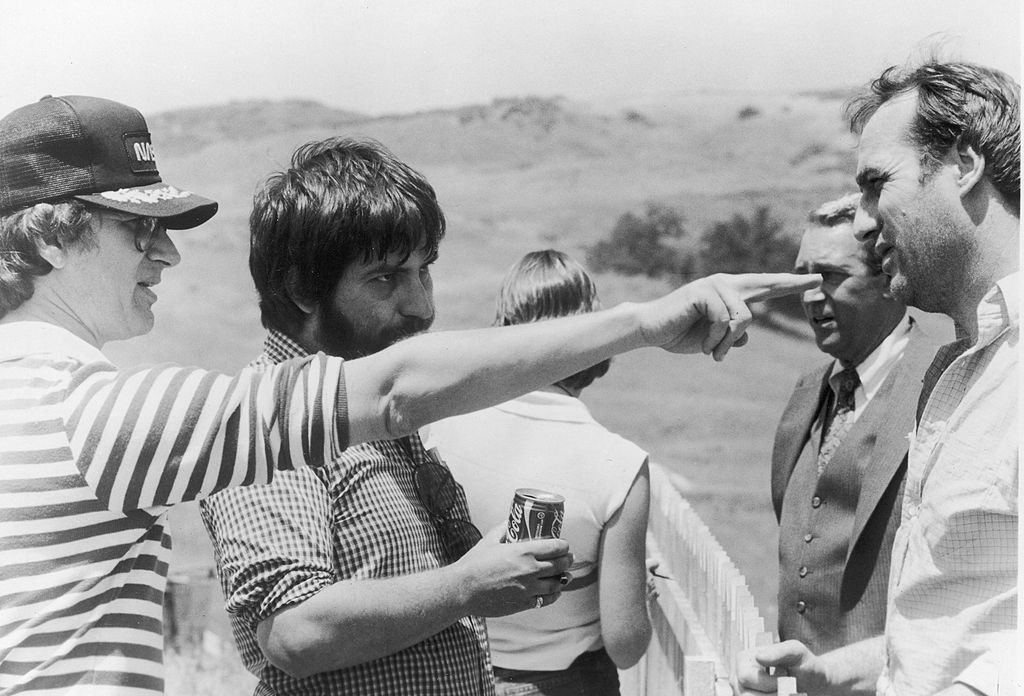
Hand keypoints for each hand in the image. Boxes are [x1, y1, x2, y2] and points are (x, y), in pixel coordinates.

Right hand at [451, 524, 572, 616]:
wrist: (463, 589)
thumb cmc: (474, 563)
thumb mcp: (490, 540)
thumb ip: (503, 528)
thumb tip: (512, 519)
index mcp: (523, 552)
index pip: (555, 547)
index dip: (564, 545)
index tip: (564, 545)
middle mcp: (529, 570)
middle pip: (560, 565)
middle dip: (567, 560)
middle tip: (568, 558)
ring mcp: (528, 589)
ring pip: (556, 583)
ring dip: (564, 578)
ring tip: (565, 575)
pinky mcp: (523, 603)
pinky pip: (546, 600)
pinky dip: (554, 594)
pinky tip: (554, 591)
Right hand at [639, 273, 821, 360]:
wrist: (650, 330)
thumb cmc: (680, 332)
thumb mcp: (712, 339)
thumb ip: (730, 334)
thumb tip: (744, 335)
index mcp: (730, 292)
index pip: (765, 286)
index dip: (790, 284)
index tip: (815, 280)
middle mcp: (725, 283)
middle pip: (766, 285)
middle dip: (792, 283)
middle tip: (818, 281)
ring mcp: (714, 285)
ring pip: (744, 318)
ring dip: (728, 343)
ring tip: (714, 353)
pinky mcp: (703, 292)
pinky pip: (725, 321)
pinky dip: (717, 340)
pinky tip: (705, 346)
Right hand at [732, 640, 827, 694]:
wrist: (815, 683)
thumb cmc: (804, 664)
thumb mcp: (796, 652)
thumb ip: (778, 651)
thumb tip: (758, 657)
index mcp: (744, 659)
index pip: (746, 677)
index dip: (769, 683)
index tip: (786, 676)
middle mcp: (739, 677)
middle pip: (747, 695)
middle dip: (774, 695)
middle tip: (788, 687)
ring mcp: (743, 693)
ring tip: (786, 692)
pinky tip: (782, 694)